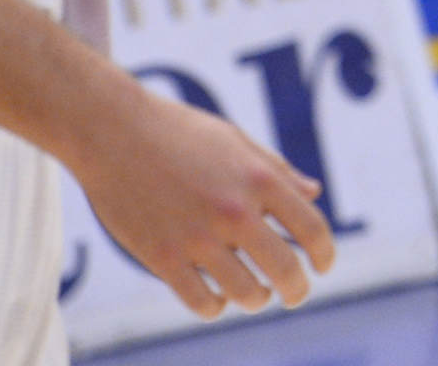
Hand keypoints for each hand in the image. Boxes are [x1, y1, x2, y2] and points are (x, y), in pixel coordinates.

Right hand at [72, 86, 337, 318]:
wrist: (112, 130)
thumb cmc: (178, 131)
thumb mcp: (236, 140)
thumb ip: (277, 170)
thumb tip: (314, 193)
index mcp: (259, 178)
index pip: (312, 228)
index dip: (325, 254)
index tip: (322, 267)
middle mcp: (234, 210)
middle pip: (286, 269)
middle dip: (297, 290)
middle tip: (295, 295)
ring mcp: (197, 237)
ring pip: (246, 294)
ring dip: (257, 299)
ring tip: (256, 295)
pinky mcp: (162, 257)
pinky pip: (202, 303)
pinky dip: (216, 307)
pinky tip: (217, 298)